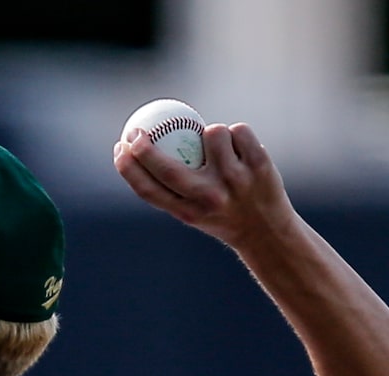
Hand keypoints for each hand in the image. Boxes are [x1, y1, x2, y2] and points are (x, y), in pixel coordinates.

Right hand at [113, 121, 299, 251]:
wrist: (268, 232)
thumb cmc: (223, 214)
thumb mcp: (194, 210)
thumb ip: (173, 186)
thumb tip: (139, 147)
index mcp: (189, 213)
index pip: (149, 190)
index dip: (127, 166)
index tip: (119, 146)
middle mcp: (210, 198)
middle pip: (167, 168)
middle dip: (144, 146)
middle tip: (138, 130)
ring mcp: (234, 181)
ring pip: (212, 132)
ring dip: (213, 132)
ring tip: (222, 150)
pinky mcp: (258, 164)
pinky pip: (238, 131)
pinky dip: (238, 135)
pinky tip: (243, 151)